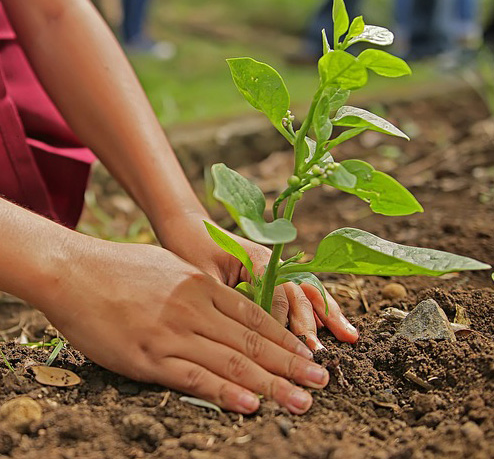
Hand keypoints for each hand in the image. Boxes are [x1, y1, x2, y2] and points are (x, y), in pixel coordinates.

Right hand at [40, 235, 329, 413]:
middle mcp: (194, 308)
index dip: (285, 337)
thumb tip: (221, 305)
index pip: (254, 317)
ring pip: (231, 361)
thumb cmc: (121, 268)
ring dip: (270, 383)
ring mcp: (173, 332)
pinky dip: (224, 392)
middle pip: (252, 341)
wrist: (74, 270)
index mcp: (201, 286)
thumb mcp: (169, 267)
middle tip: (321, 381)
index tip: (308, 354)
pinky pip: (193, 377)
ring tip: (301, 400)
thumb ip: (199, 288)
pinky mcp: (148, 356)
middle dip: (290, 363)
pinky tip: (250, 405)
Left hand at [156, 212, 358, 349]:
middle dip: (313, 323)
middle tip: (320, 353)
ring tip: (349, 336)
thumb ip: (227, 298)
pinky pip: (299, 291)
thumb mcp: (203, 275)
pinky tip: (329, 324)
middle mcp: (272, 262)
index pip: (279, 294)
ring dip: (327, 314)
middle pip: (300, 293)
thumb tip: (248, 330)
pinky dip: (317, 308)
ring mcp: (276, 267)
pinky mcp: (273, 273)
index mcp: (257, 258)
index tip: (290, 348)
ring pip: (307, 291)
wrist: (189, 226)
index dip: (284, 321)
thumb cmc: (191, 248)